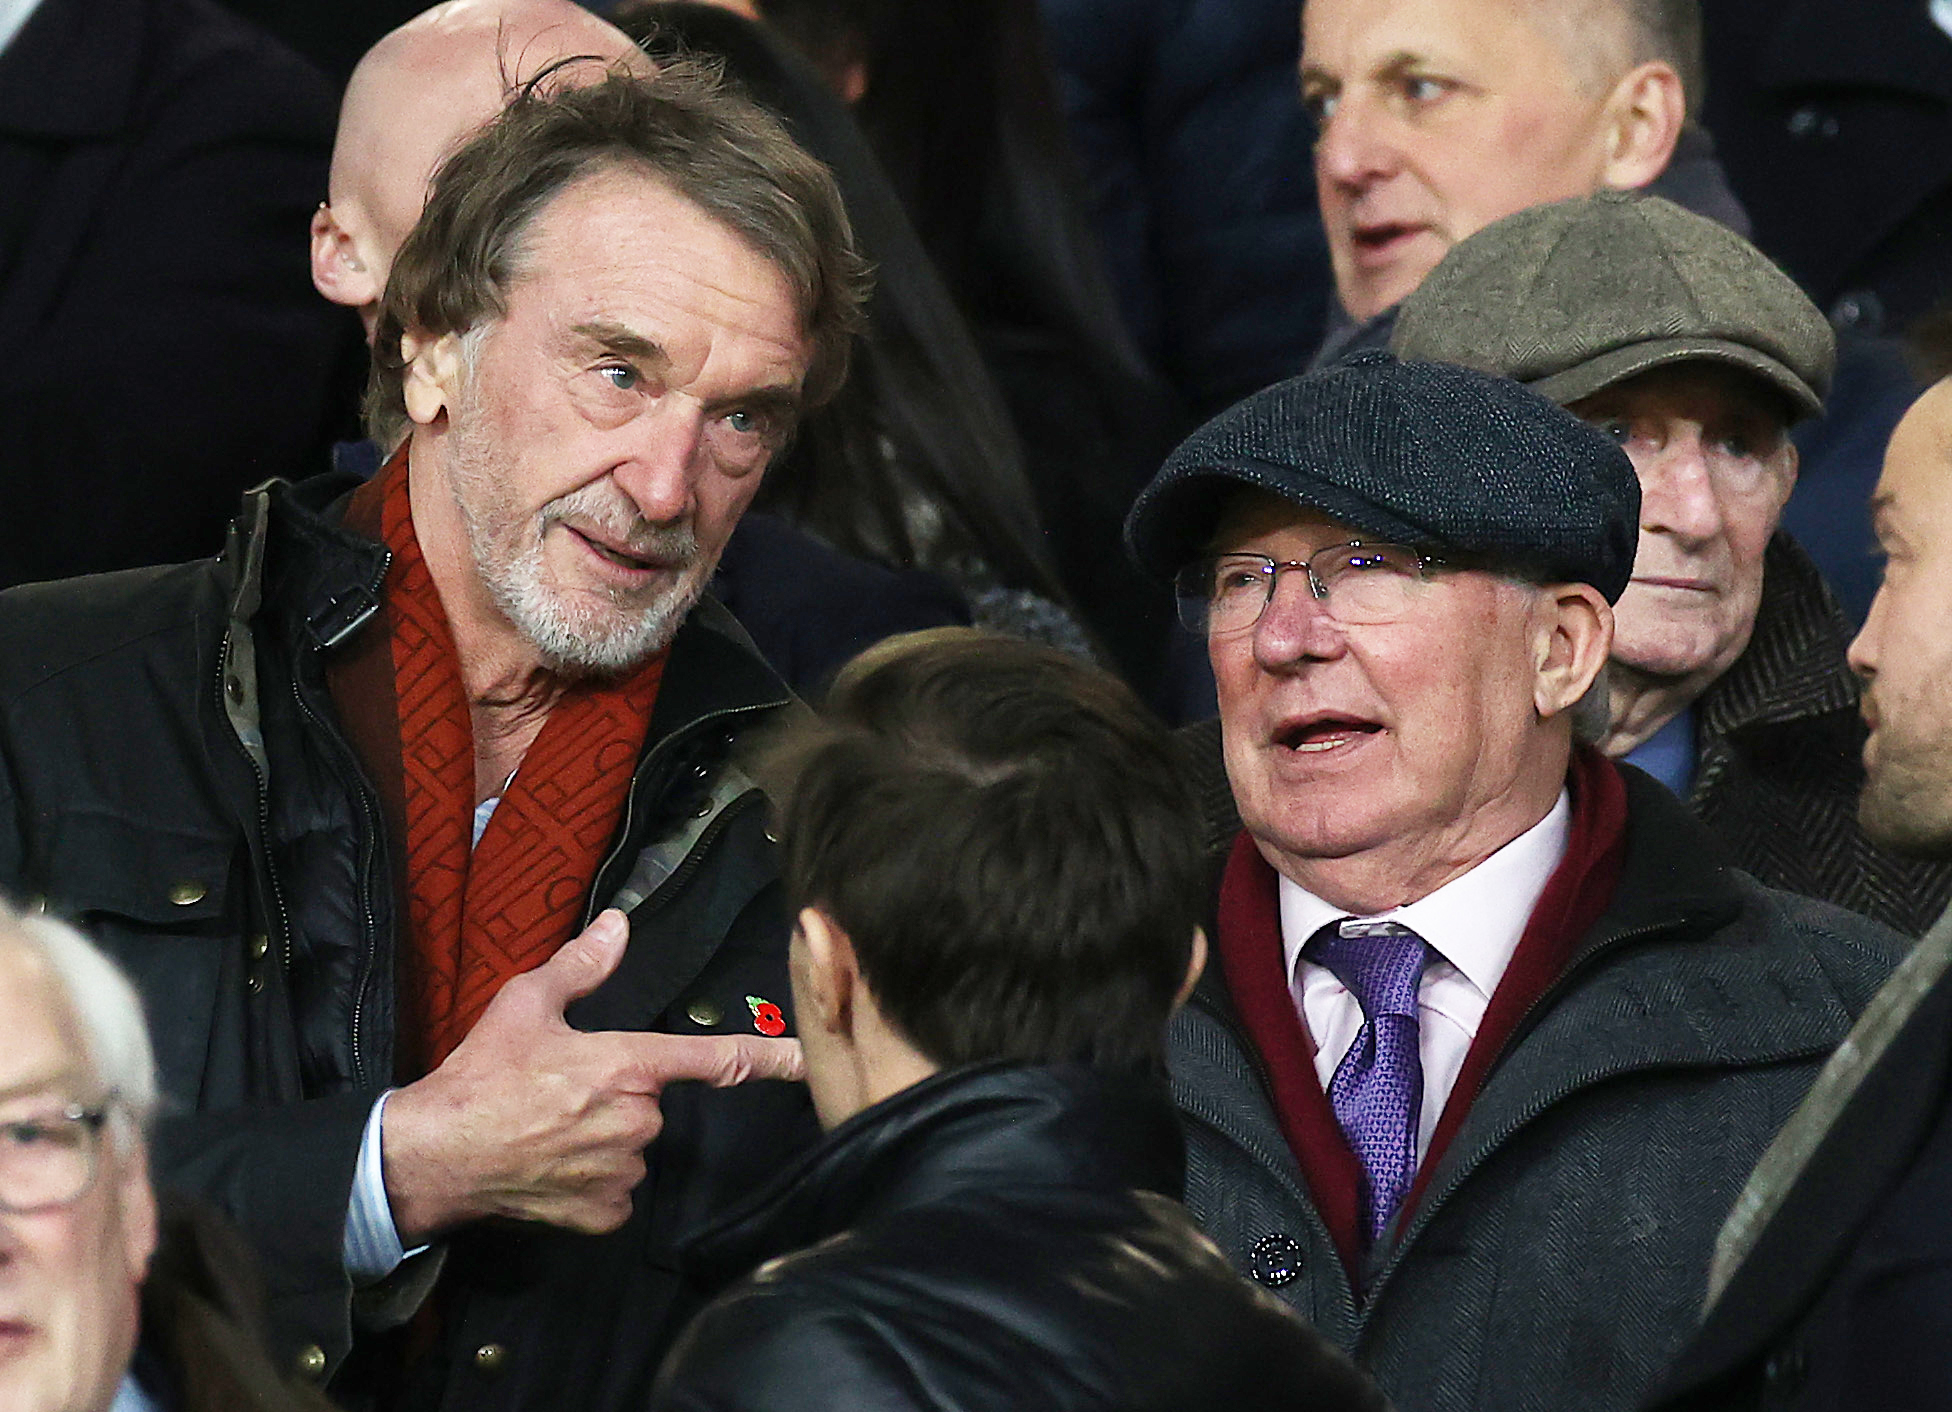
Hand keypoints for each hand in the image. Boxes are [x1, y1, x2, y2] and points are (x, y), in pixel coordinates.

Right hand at [380, 909, 803, 1241]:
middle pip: (653, 1102)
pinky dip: (593, 1181)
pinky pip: (617, 1191)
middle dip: (619, 1096)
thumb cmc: (480, 1074)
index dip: (768, 1058)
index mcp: (628, 1064)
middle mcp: (637, 1119)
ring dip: (605, 1138)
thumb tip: (619, 925)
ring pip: (635, 1146)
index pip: (714, 1057)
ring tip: (548, 1129)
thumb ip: (582, 965)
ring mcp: (624, 1171)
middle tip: (562, 1093)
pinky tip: (553, 1165)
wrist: (434, 1155)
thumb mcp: (526, 1003)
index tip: (807, 1060)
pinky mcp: (604, 1213)